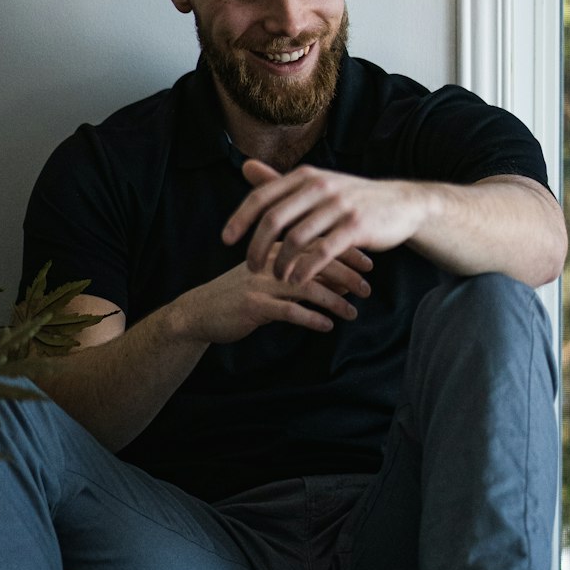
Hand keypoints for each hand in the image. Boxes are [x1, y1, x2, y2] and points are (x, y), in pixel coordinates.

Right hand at [176, 241, 371, 345]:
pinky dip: (311, 318)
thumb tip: (344, 281)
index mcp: (275, 248)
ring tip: (352, 313)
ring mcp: (260, 282)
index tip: (369, 264)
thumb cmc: (239, 296)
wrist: (199, 312)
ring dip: (334, 300)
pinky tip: (327, 327)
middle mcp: (270, 261)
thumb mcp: (272, 280)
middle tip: (368, 288)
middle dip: (347, 274)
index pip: (318, 243)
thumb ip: (305, 275)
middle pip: (317, 261)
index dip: (346, 252)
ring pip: (306, 286)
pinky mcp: (253, 305)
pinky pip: (288, 311)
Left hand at [222, 160, 423, 281]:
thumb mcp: (316, 184)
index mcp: (305, 176)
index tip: (225, 241)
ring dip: (281, 263)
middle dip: (256, 247)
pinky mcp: (356, 227)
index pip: (262, 197)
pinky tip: (297, 282)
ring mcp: (338, 206)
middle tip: (250, 268)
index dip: (240, 219)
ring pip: (296, 238)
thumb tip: (245, 166)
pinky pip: (322, 252)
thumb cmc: (352, 198)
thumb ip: (279, 181)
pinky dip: (305, 270)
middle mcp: (319, 186)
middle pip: (274, 219)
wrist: (402, 204)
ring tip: (276, 278)